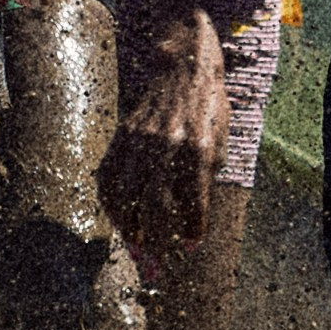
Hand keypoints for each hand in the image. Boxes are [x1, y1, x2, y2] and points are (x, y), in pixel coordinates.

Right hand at [98, 14, 230, 257]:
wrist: (182, 65)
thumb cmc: (208, 106)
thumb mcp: (222, 138)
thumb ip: (206, 177)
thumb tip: (189, 217)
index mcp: (198, 147)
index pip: (193, 200)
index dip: (191, 228)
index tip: (190, 246)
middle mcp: (166, 145)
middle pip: (153, 204)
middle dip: (154, 240)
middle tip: (155, 264)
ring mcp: (139, 139)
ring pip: (125, 194)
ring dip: (128, 227)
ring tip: (134, 247)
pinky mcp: (122, 135)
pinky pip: (109, 176)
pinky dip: (111, 203)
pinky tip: (119, 219)